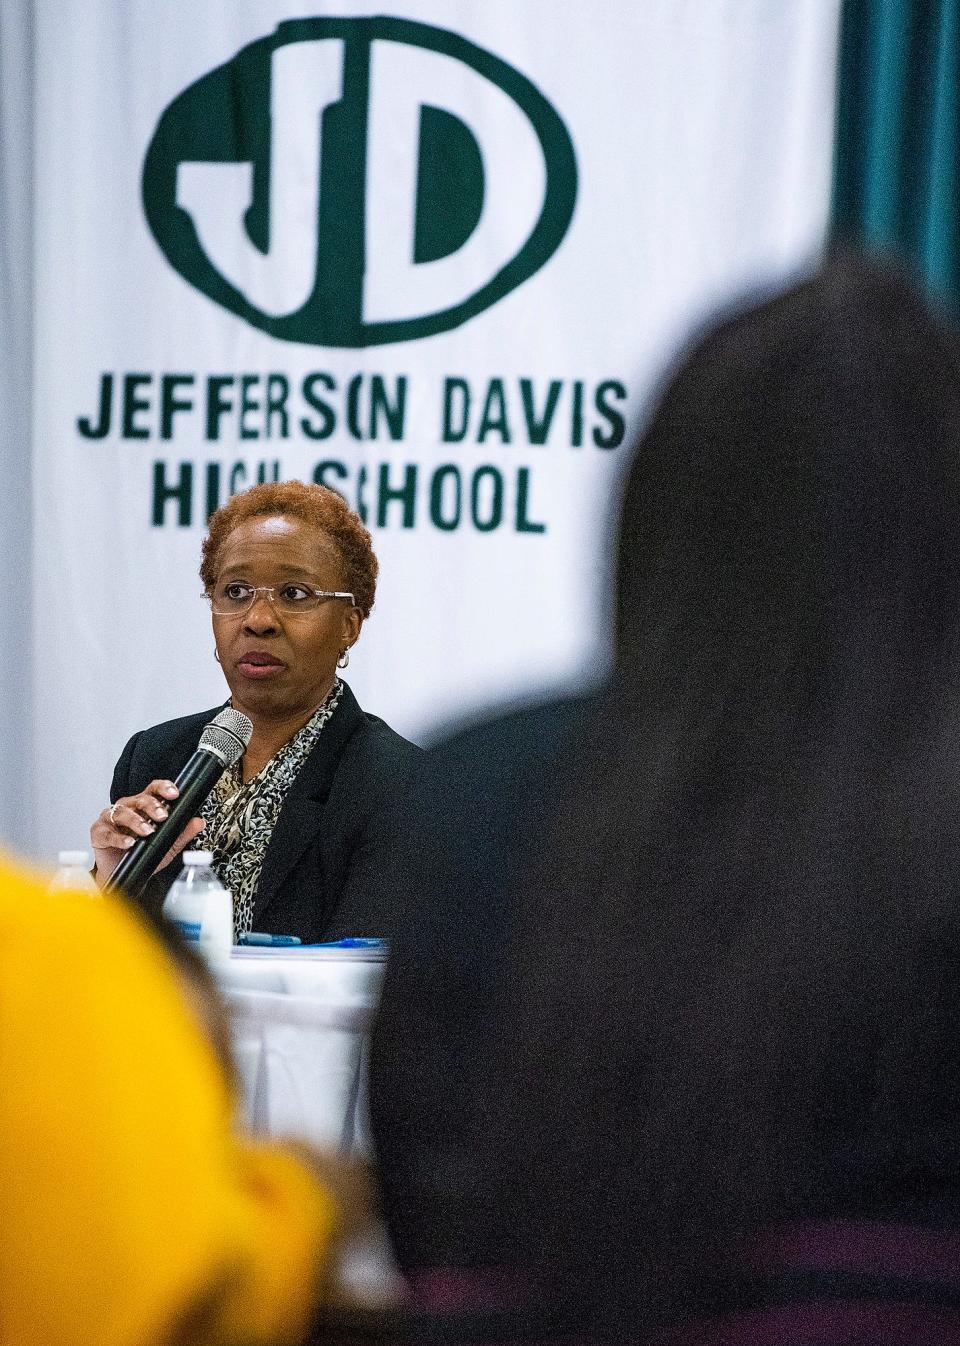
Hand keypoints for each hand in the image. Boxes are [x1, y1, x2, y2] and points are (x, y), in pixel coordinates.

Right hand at [91, 780, 205, 885]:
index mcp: (143, 806)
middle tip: (162, 816)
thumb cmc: (142, 853)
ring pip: (122, 812)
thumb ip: (182, 833)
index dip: (163, 788)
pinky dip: (119, 838)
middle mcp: (127, 808)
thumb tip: (198, 822)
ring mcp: (111, 819)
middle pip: (139, 799)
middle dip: (152, 806)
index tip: (174, 794)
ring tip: (147, 831)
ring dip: (136, 821)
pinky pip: (107, 833)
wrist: (122, 875)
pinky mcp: (98, 833)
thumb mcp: (167, 844)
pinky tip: (129, 843)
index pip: (153, 790)